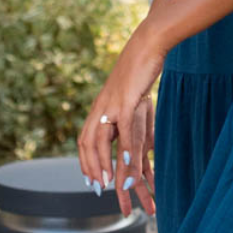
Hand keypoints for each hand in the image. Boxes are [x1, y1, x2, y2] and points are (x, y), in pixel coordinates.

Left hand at [78, 22, 163, 216]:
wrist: (147, 44)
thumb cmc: (142, 68)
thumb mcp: (132, 95)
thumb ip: (129, 114)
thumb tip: (136, 132)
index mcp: (100, 107)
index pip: (85, 139)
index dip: (86, 162)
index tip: (92, 181)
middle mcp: (100, 107)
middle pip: (87, 142)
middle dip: (91, 168)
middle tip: (97, 189)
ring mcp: (111, 103)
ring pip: (101, 139)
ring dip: (104, 163)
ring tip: (108, 184)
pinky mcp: (125, 99)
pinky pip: (124, 128)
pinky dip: (125, 146)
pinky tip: (129, 160)